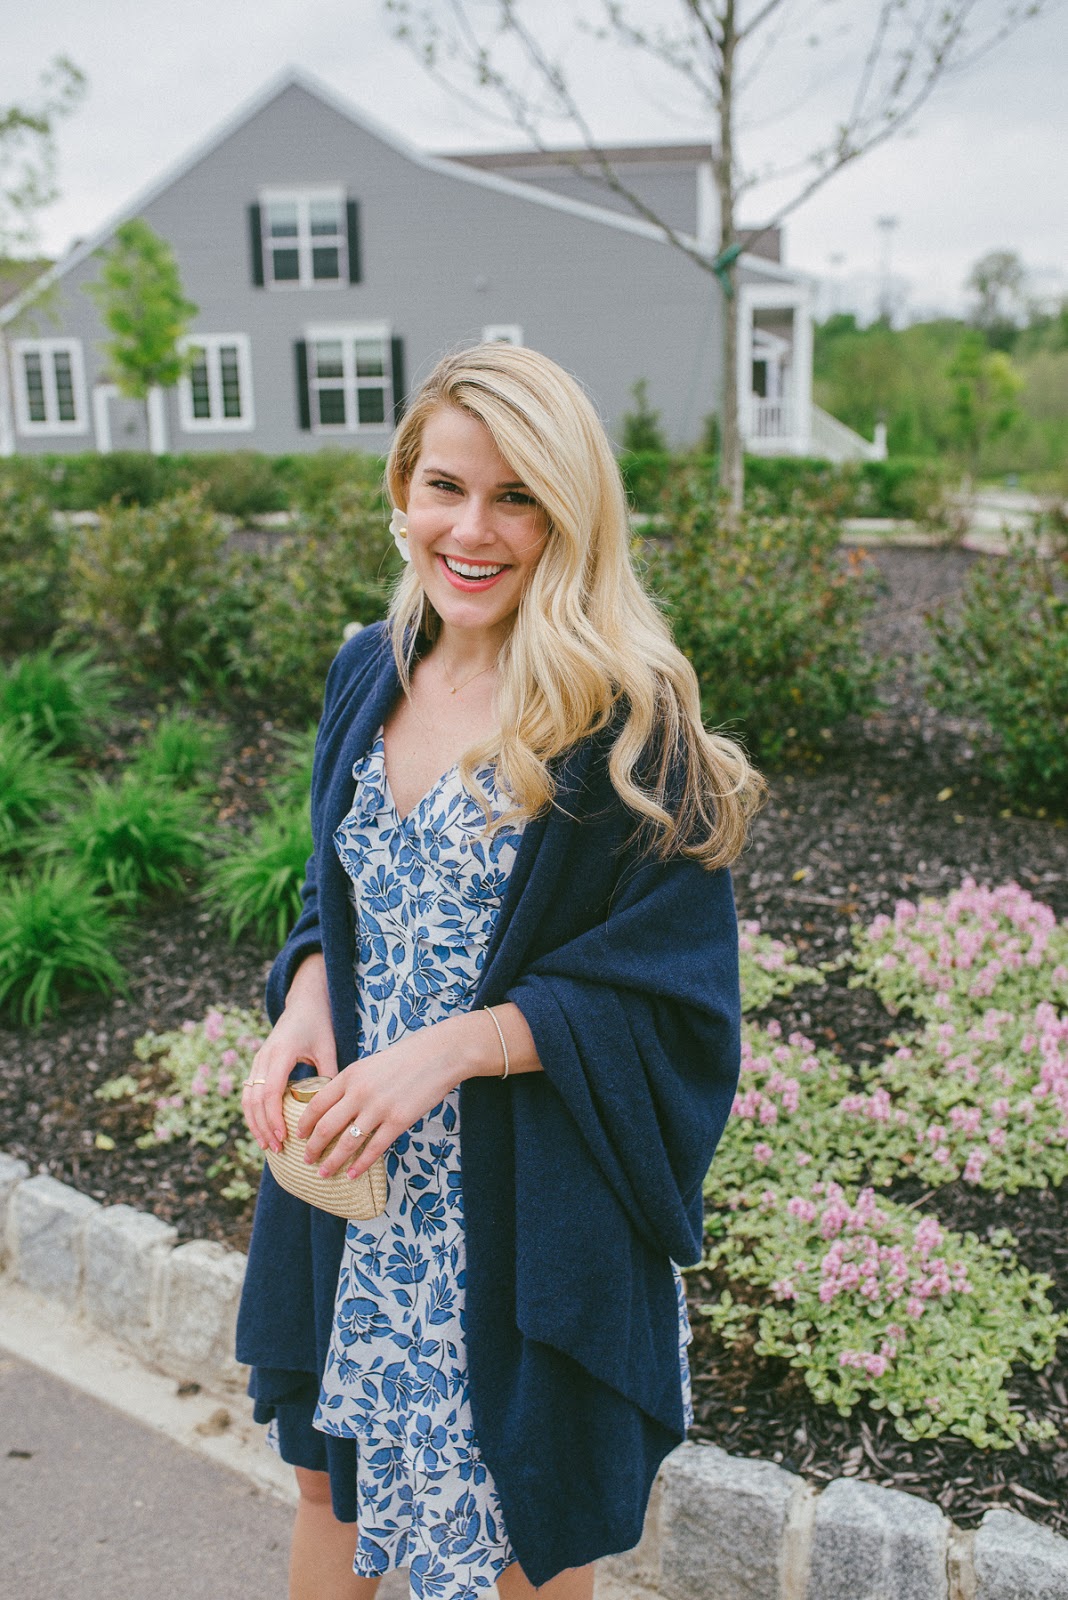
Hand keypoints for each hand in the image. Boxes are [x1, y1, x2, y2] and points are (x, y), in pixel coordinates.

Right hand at [242, 954, 336, 1153]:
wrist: (304, 1002)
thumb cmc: (318, 1024)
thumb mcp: (328, 1047)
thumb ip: (329, 1074)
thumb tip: (334, 1108)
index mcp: (281, 1053)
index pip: (271, 1092)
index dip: (274, 1118)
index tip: (284, 1138)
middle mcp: (264, 1057)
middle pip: (255, 1099)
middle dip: (263, 1127)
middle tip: (276, 1149)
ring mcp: (257, 1061)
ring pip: (247, 1098)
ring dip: (254, 1124)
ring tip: (267, 1146)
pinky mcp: (257, 1065)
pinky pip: (249, 1093)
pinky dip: (253, 1114)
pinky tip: (263, 1130)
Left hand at [296, 1014, 475, 1180]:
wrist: (439, 1054)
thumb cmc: (406, 1057)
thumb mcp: (370, 1064)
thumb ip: (352, 1083)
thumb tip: (337, 1106)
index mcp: (350, 1075)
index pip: (316, 1103)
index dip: (305, 1123)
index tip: (299, 1135)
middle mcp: (359, 1093)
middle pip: (326, 1126)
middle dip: (313, 1148)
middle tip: (307, 1160)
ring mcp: (379, 1108)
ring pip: (347, 1143)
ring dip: (332, 1161)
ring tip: (324, 1173)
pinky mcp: (398, 1121)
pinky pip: (374, 1149)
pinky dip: (360, 1165)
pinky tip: (351, 1174)